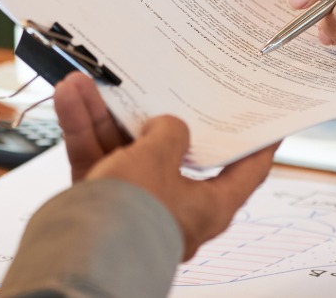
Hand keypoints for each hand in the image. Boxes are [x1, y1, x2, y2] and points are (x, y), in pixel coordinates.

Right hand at [53, 74, 276, 259]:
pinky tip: (69, 99)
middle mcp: (174, 207)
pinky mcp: (101, 205)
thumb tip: (164, 126)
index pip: (246, 172)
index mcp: (208, 206)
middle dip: (149, 114)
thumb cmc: (133, 214)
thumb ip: (169, 132)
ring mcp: (135, 206)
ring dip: (103, 115)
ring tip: (86, 82)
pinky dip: (82, 130)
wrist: (81, 253)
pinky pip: (95, 159)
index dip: (258, 145)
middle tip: (155, 83)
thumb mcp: (160, 157)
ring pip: (123, 150)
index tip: (266, 123)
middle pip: (168, 151)